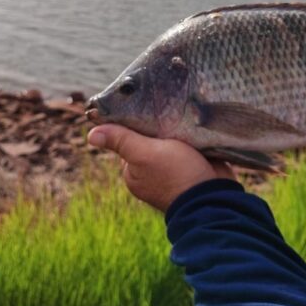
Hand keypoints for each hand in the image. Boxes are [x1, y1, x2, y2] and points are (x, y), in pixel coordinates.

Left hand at [87, 125, 236, 211]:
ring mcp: (174, 172)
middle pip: (151, 140)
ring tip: (185, 117)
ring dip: (178, 131)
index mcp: (134, 173)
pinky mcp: (194, 168)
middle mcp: (151, 174)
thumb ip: (121, 141)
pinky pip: (190, 147)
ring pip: (172, 142)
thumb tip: (90, 135)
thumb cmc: (176, 174)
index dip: (137, 124)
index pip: (129, 140)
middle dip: (160, 127)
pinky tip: (196, 126)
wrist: (215, 197)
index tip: (148, 109)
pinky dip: (193, 138)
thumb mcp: (145, 154)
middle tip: (170, 110)